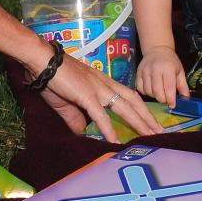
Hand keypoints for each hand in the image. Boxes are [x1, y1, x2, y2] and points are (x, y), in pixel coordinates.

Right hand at [37, 53, 162, 141]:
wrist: (42, 60)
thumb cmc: (53, 77)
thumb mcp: (67, 100)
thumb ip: (75, 117)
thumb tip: (82, 132)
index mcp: (101, 82)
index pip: (126, 95)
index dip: (139, 108)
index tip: (148, 120)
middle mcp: (104, 83)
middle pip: (132, 100)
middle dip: (147, 116)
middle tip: (159, 131)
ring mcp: (97, 88)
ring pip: (124, 106)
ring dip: (138, 122)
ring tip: (149, 135)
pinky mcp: (86, 95)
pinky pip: (101, 114)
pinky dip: (109, 128)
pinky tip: (115, 140)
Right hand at [136, 46, 188, 106]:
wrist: (157, 49)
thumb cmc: (170, 62)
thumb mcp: (180, 71)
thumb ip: (183, 86)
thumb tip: (186, 100)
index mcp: (168, 68)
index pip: (168, 87)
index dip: (170, 99)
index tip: (172, 105)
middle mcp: (155, 69)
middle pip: (157, 91)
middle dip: (162, 99)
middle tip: (166, 98)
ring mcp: (145, 71)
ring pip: (148, 91)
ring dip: (154, 96)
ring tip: (159, 92)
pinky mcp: (138, 73)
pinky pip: (140, 88)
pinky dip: (145, 92)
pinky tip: (151, 89)